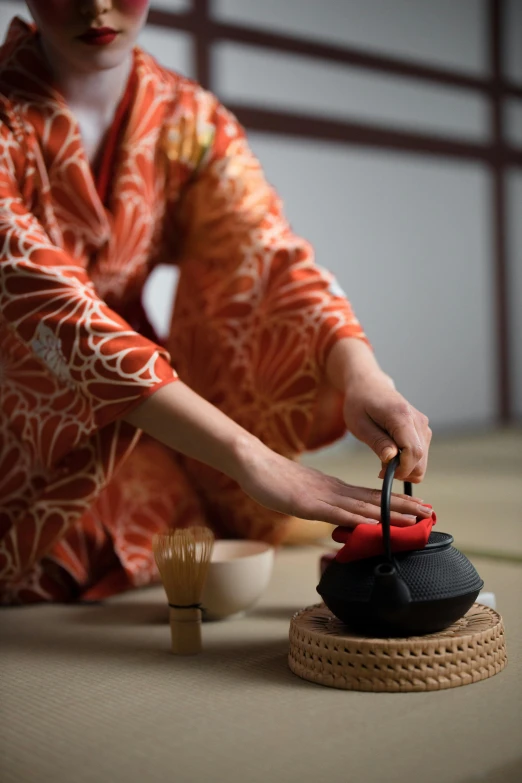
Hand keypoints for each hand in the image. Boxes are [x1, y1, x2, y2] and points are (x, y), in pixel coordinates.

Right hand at [234, 435, 432, 527]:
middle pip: (374, 500)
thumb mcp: (302, 494)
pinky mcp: (308, 504)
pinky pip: (337, 513)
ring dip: (390, 514)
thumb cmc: (274, 480)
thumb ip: (320, 503)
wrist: (253, 464)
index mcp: (334, 489)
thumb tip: (334, 514)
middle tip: (429, 512)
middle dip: (403, 507)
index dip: (395, 502)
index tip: (417, 507)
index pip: (370, 497)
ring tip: (414, 519)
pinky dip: (358, 519)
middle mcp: (334, 491)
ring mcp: (322, 497)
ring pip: (362, 507)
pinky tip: (373, 524)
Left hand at [343, 371, 431, 482]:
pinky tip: (392, 453)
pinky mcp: (423, 429)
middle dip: (402, 471)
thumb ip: (377, 442)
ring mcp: (423, 425)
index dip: (401, 469)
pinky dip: (407, 460)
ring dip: (404, 467)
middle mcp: (418, 420)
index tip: (382, 473)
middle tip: (380, 469)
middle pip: (421, 459)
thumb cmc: (360, 404)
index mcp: (401, 416)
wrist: (369, 386)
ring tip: (383, 457)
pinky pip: (420, 454)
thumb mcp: (360, 425)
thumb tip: (392, 458)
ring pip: (422, 459)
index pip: (413, 452)